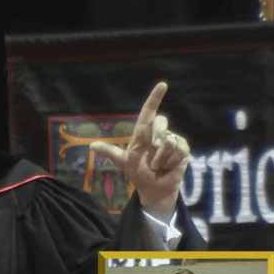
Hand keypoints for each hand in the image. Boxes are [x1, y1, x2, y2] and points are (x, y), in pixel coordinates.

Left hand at [90, 82, 189, 221]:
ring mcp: (172, 140)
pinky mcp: (183, 149)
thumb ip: (110, 152)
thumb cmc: (137, 172)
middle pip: (161, 122)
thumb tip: (91, 146)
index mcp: (143, 132)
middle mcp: (158, 133)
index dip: (155, 98)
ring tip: (157, 165)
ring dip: (161, 157)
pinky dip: (170, 161)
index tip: (162, 85)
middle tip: (154, 146)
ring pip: (169, 140)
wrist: (153, 188)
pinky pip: (179, 150)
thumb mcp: (123, 162)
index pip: (149, 111)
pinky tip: (168, 166)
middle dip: (158, 134)